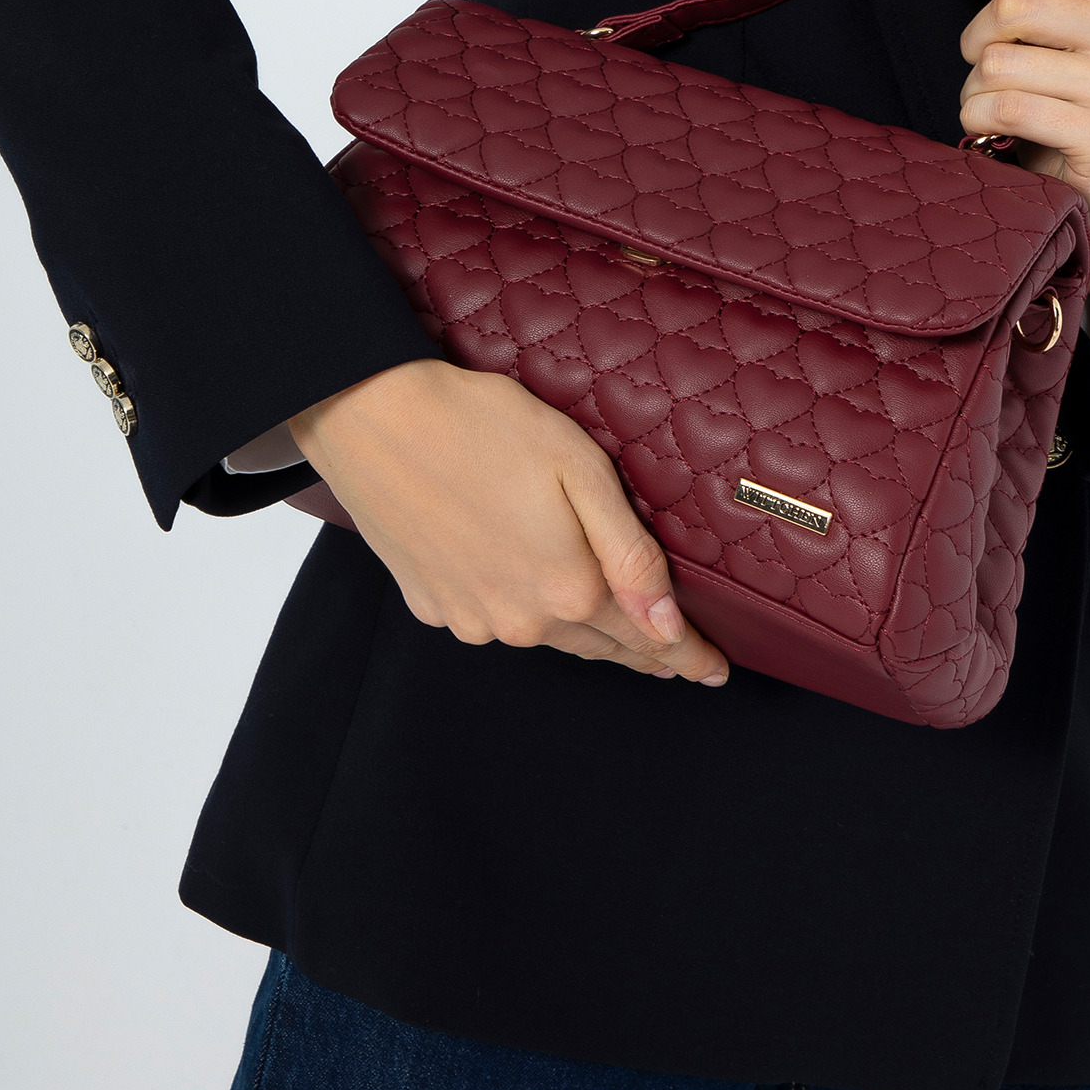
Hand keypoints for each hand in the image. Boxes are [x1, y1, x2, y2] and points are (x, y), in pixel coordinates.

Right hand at [287, 360, 729, 684]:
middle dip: (646, 652)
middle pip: (602, 645)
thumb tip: (670, 624)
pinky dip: (524, 613)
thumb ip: (630, 554)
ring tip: (619, 628)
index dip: (689, 655)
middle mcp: (520, 620)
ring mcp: (472, 618)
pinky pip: (496, 620)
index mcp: (567, 588)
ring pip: (549, 637)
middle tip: (681, 660)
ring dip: (586, 634)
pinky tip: (531, 591)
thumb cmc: (483, 426)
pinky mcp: (433, 605)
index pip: (649, 638)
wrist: (373, 417)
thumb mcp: (580, 472)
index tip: (716, 672)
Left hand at [927, 0, 1089, 381]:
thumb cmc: (1077, 116)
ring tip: (997, 112)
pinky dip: (980, 121)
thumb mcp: (1056, 36)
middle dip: (976, 39)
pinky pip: (1009, 106)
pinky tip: (997, 137)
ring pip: (1004, 59)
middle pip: (1021, 4)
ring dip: (976, 90)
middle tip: (983, 70)